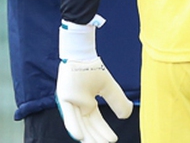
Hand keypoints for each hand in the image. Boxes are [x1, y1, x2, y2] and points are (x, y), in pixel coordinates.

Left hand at [57, 16, 132, 141]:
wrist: (83, 55)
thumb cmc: (93, 69)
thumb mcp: (108, 88)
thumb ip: (117, 101)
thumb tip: (126, 115)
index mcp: (87, 104)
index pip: (96, 122)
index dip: (104, 131)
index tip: (113, 139)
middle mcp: (78, 106)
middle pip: (88, 125)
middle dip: (96, 136)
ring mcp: (70, 103)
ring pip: (78, 123)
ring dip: (86, 135)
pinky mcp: (63, 98)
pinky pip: (68, 115)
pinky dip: (73, 126)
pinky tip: (79, 136)